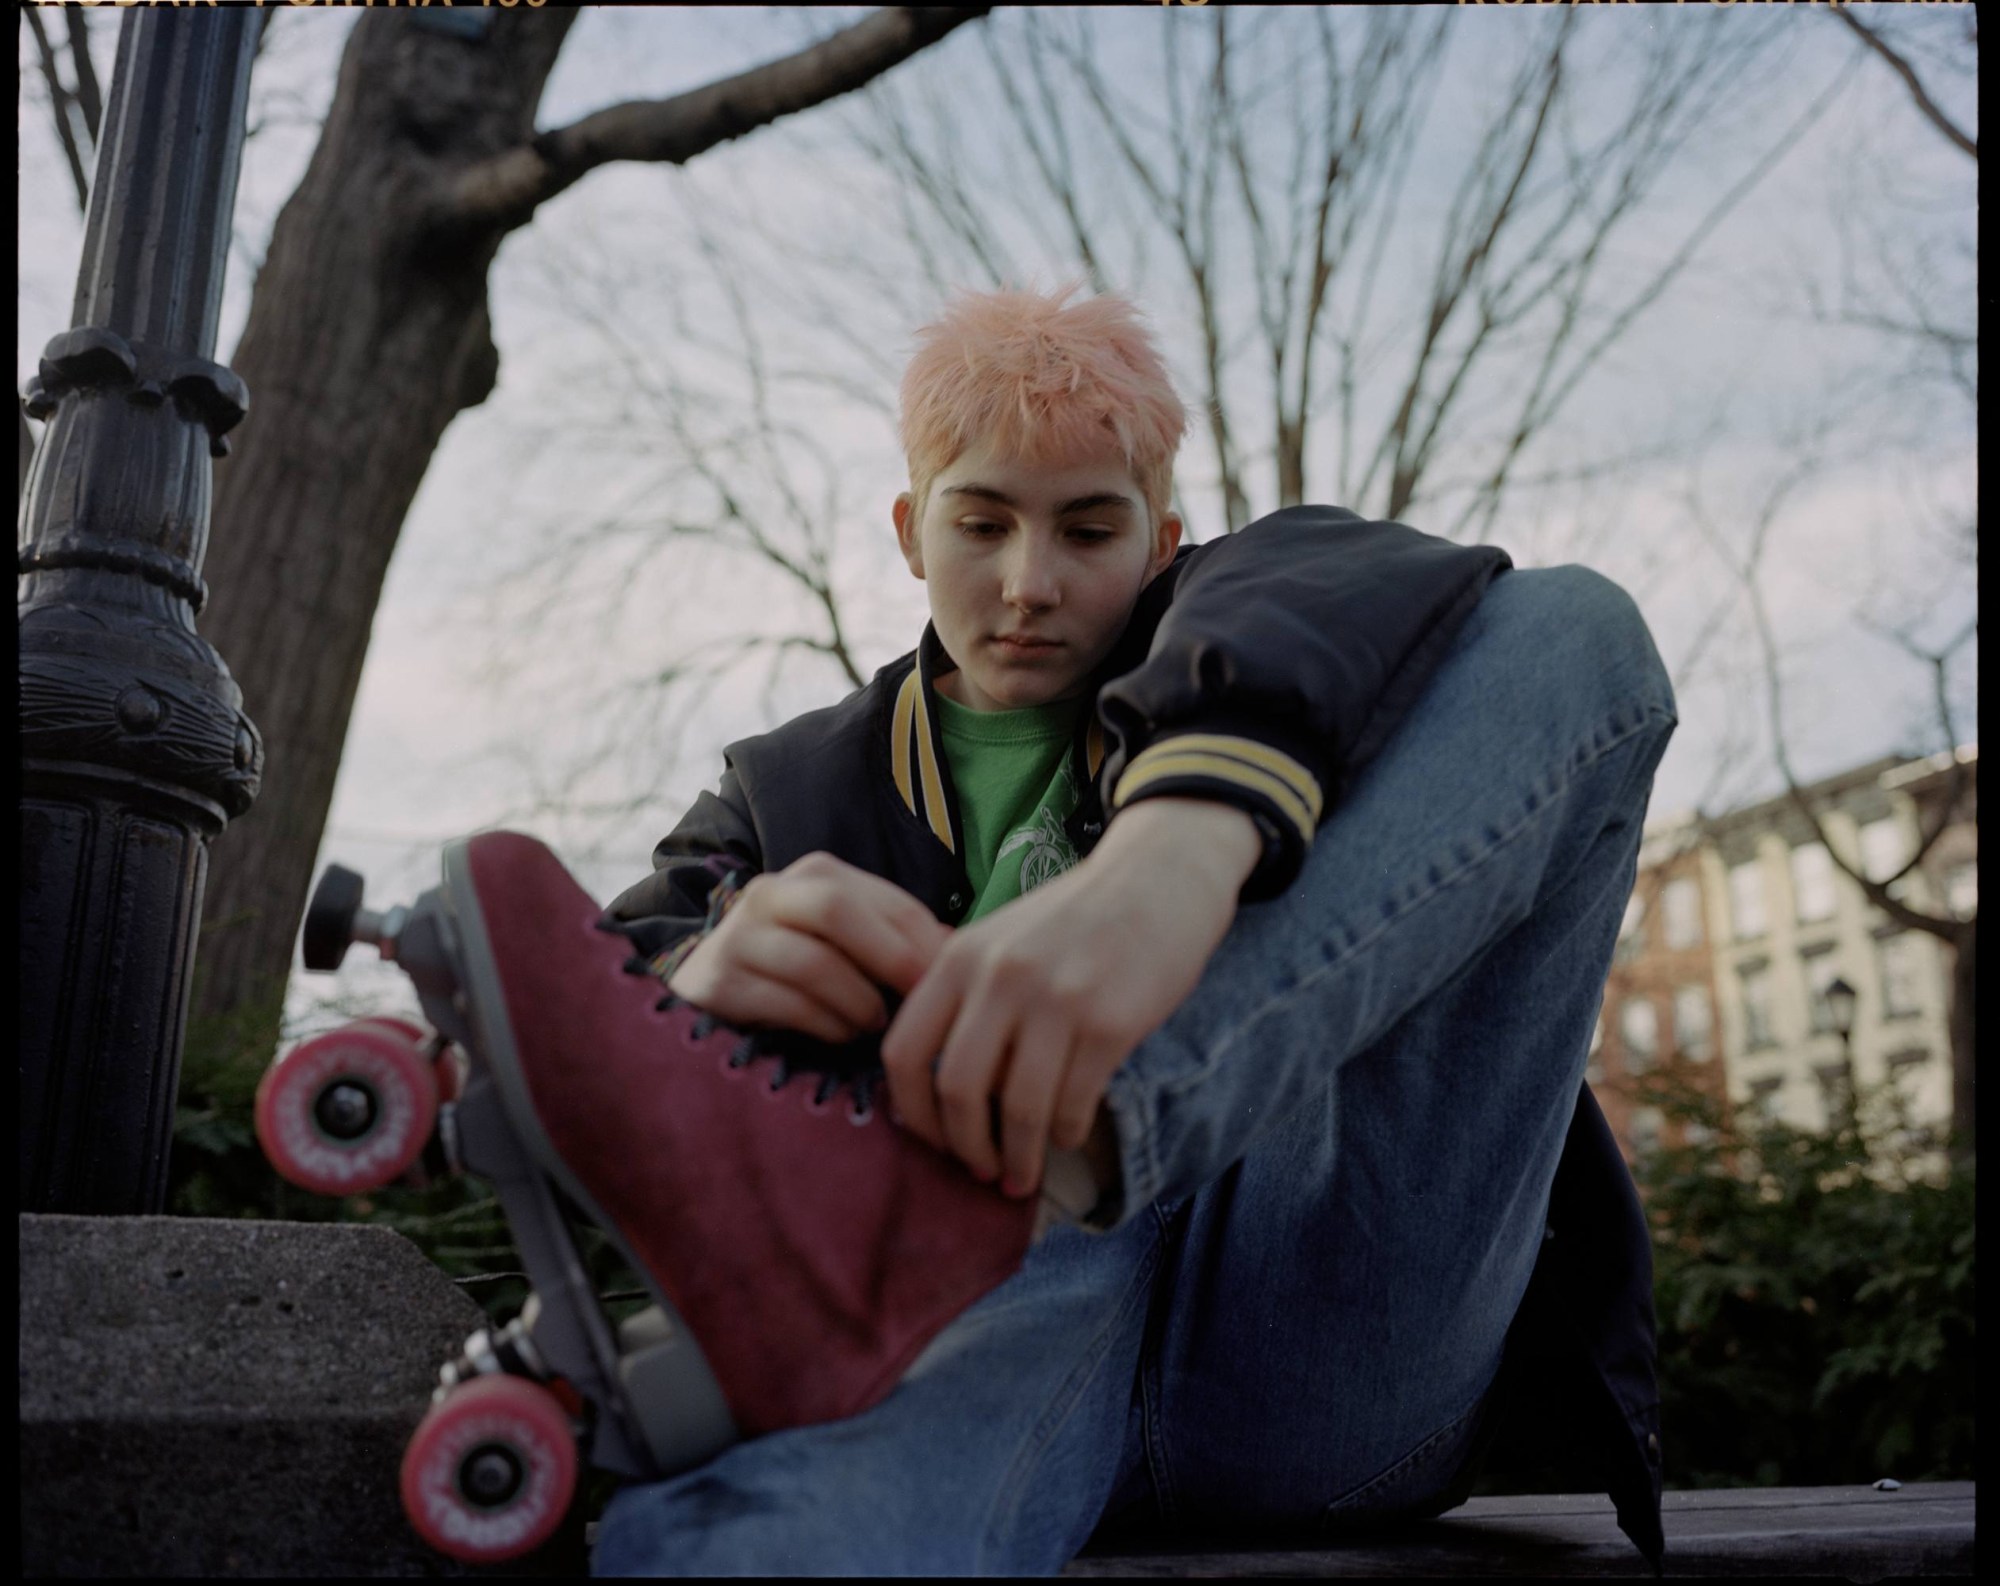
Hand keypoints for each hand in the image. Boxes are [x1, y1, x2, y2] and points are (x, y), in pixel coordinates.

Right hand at [667, 851, 950, 1042]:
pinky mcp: (719, 982)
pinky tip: (841, 1035)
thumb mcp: (846, 940)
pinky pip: (785, 1004)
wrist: (706, 983)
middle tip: (919, 999)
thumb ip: (897, 938)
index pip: (885, 899)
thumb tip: (958, 948)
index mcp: (816, 874)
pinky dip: (825, 1025)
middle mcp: (771, 893)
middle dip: (890, 958)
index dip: (925, 940)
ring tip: (876, 1024)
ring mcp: (739, 936)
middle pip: (836, 910)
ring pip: (812, 962)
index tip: (952, 978)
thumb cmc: (795, 962)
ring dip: (857, 1002)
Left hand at [880, 798, 1260, 1195]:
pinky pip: (1074, 1104)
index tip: (932, 1141)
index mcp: (958, 957)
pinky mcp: (1109, 1023)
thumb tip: (932, 1089)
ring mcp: (1055, 999)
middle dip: (966, 1147)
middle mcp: (999, 977)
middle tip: (981, 1172)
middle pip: (956, 1090)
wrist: (1156, 879)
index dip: (912, 1113)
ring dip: (1019, 1157)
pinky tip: (1068, 1135)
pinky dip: (1066, 1134)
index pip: (903, 1052)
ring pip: (1018, 1108)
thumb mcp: (998, 940)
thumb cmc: (1073, 920)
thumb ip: (961, 997)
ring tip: (1024, 1175)